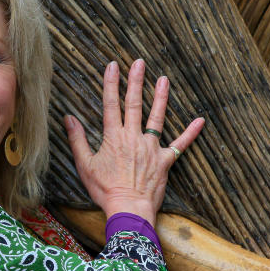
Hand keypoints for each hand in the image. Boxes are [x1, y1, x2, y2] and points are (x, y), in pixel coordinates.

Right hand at [65, 59, 204, 225]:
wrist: (128, 208)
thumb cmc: (104, 189)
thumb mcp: (84, 165)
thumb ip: (77, 139)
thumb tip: (68, 118)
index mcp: (113, 137)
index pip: (110, 104)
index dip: (111, 83)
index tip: (112, 65)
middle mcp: (133, 137)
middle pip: (134, 104)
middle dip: (136, 81)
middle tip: (139, 62)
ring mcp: (151, 148)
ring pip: (157, 117)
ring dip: (160, 97)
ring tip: (163, 79)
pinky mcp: (164, 161)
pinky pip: (180, 145)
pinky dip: (190, 133)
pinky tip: (201, 120)